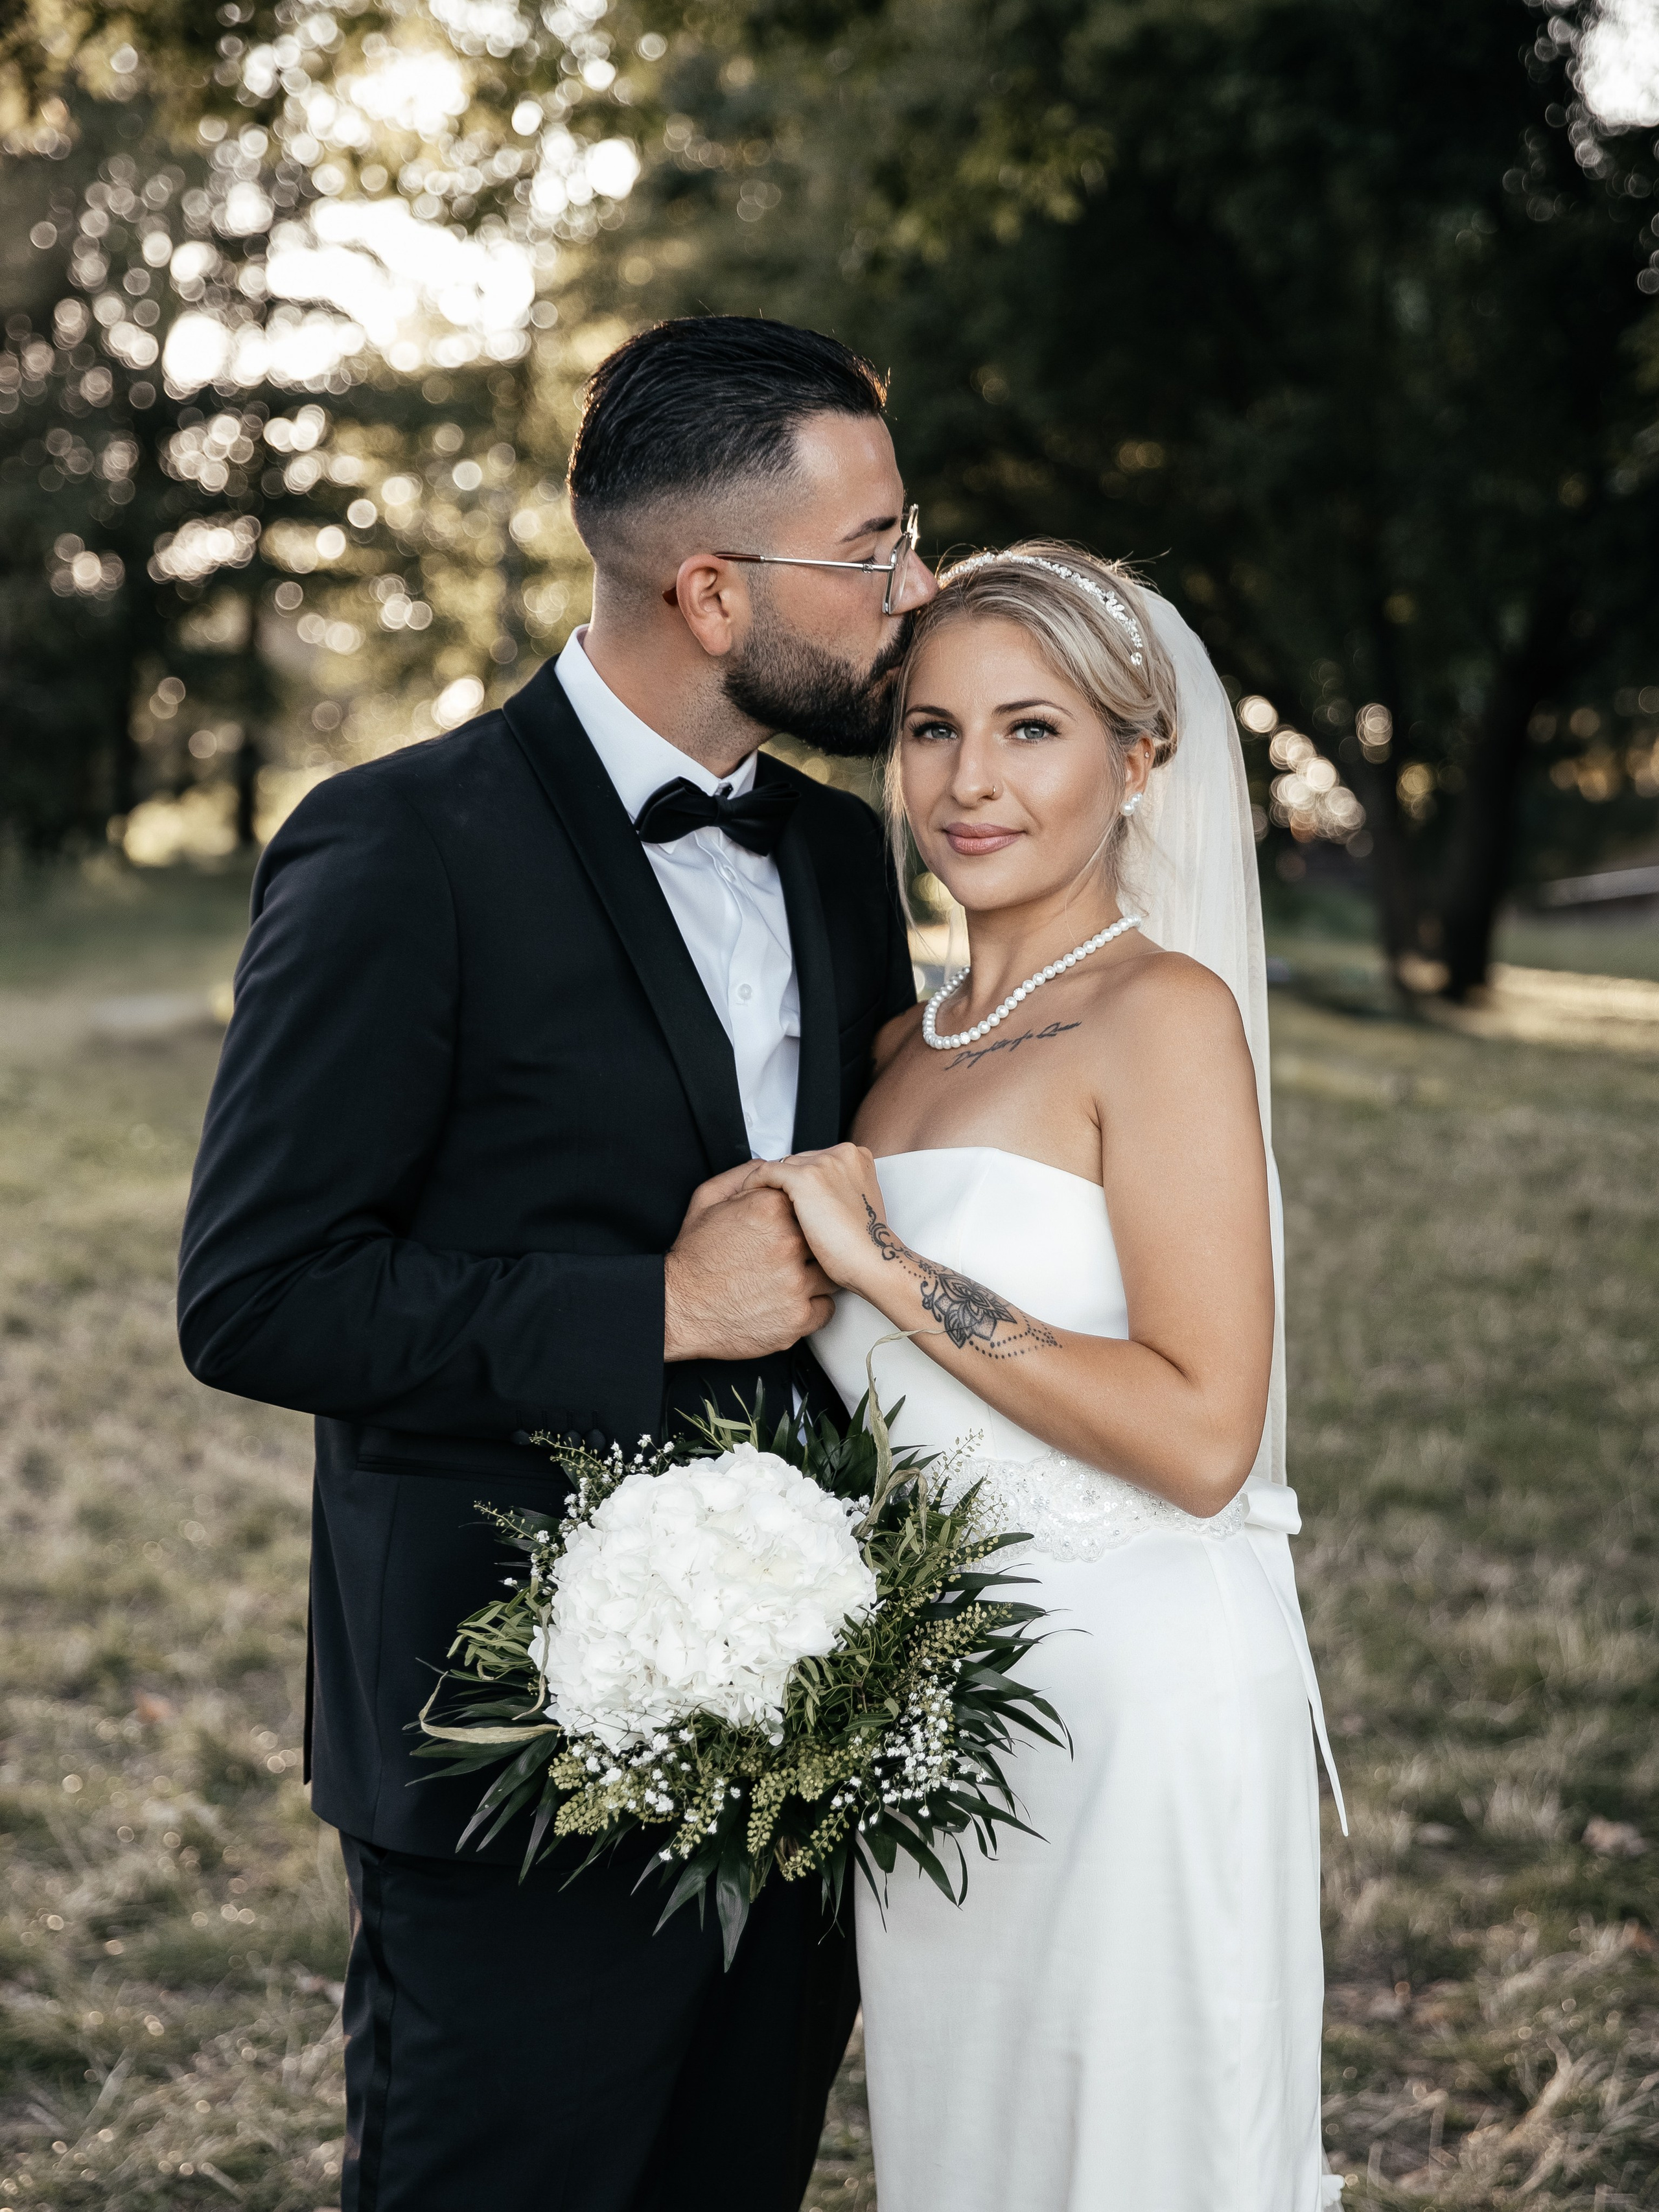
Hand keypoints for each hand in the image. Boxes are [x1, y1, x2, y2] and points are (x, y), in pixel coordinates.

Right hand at [663, 1172, 836, 1362]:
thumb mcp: (707, 1201)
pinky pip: (827, 1307)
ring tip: (789, 1279)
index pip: (810, 1201)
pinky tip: (790, 1301)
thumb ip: (743, 1176)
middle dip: (811, 1245)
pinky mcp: (798, 1318)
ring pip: (830, 1273)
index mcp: (770, 1209)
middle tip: (788, 1255)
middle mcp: (788, 1243)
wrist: (679, 1308)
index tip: (790, 1226)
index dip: (801, 1216)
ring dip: (815, 1276)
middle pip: (824, 1236)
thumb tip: (769, 1167)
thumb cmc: (694, 1257)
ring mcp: (796, 1283)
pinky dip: (813, 1306)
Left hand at [741, 1144, 888, 1295]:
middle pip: (800, 1161)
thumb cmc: (866, 1244)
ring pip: (784, 1166)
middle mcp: (842, 1153)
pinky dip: (754, 1184)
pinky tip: (749, 1199)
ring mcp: (824, 1164)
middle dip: (789, 1183)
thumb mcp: (859, 1206)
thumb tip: (818, 1192)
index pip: (817, 1160)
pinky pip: (766, 1172)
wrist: (873, 1262)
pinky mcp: (805, 1179)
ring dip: (772, 1186)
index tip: (791, 1197)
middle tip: (773, 1207)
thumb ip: (841, 1188)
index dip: (803, 1180)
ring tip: (760, 1208)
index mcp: (858, 1156)